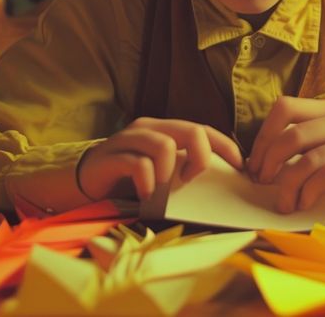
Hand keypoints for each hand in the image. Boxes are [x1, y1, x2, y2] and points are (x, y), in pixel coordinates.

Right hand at [77, 117, 242, 200]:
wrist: (84, 179)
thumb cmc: (129, 177)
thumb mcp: (162, 170)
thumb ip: (183, 167)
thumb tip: (220, 181)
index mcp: (166, 129)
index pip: (204, 129)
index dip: (226, 146)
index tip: (240, 166)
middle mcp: (150, 128)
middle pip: (190, 130)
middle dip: (201, 157)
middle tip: (191, 180)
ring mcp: (130, 139)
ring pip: (165, 145)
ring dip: (170, 173)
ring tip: (164, 189)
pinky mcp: (113, 155)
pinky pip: (139, 165)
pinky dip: (148, 184)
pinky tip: (146, 196)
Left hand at [247, 97, 324, 215]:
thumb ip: (304, 146)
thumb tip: (259, 161)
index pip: (285, 107)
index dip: (264, 135)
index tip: (255, 163)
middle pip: (292, 133)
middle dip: (269, 161)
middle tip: (263, 184)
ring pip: (309, 158)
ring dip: (288, 185)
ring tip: (284, 203)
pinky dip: (310, 191)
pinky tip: (304, 203)